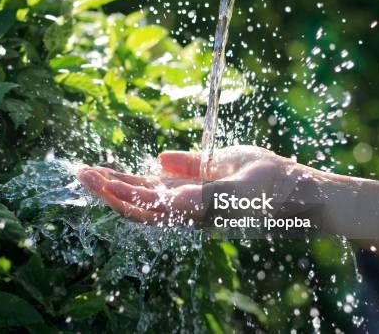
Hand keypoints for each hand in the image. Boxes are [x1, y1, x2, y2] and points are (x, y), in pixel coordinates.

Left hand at [77, 146, 315, 225]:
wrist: (298, 195)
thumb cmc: (274, 188)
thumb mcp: (241, 182)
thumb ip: (203, 184)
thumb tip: (164, 179)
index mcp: (195, 209)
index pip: (147, 204)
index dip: (119, 191)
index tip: (95, 177)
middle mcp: (188, 209)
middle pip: (138, 202)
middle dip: (108, 187)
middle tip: (80, 170)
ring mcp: (191, 201)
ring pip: (146, 196)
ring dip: (118, 184)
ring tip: (93, 169)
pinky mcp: (198, 192)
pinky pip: (163, 189)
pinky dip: (140, 181)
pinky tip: (127, 173)